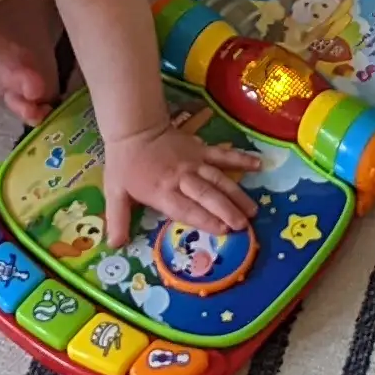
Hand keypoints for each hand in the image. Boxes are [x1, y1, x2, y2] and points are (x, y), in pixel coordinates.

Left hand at [100, 122, 256, 254]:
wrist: (134, 128)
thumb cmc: (125, 164)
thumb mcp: (114, 193)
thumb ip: (117, 220)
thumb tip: (115, 246)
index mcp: (161, 190)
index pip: (186, 209)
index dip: (205, 220)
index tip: (224, 231)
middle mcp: (181, 177)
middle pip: (207, 195)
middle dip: (227, 210)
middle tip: (244, 225)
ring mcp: (194, 161)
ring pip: (219, 178)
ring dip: (236, 194)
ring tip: (253, 210)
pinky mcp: (201, 149)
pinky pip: (223, 154)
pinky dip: (241, 159)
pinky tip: (260, 166)